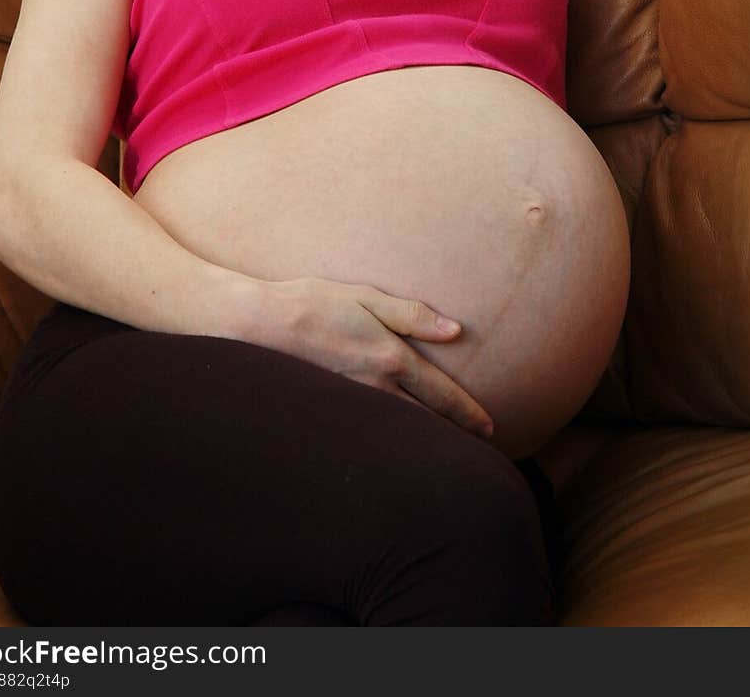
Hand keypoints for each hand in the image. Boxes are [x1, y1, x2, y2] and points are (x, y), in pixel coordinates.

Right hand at [263, 275, 493, 440]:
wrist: (261, 325)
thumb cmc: (315, 303)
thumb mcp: (368, 297)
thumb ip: (413, 315)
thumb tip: (455, 330)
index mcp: (391, 358)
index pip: (441, 393)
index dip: (468, 412)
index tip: (489, 428)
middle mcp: (376, 387)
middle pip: (426, 421)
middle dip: (453, 436)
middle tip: (478, 449)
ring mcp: (354, 402)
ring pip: (401, 430)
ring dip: (425, 441)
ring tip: (445, 451)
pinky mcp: (335, 409)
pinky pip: (373, 429)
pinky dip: (393, 439)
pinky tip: (397, 444)